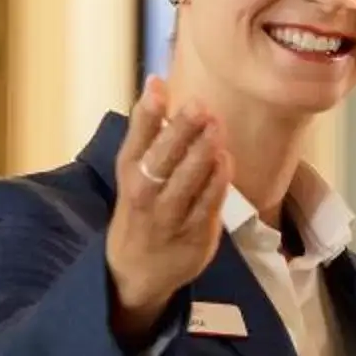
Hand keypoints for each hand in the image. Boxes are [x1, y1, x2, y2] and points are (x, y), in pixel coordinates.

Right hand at [105, 76, 232, 342]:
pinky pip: (207, 204)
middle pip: (163, 158)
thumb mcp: (135, 172)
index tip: (157, 84)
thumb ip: (149, 135)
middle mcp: (144, 194)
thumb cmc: (141, 210)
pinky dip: (217, 182)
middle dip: (181, 130)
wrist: (136, 272)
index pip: (136, 139)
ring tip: (216, 126)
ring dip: (203, 152)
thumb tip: (161, 85)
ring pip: (186, 181)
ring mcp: (169, 216)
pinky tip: (226, 159)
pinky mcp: (193, 234)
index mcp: (129, 173)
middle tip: (200, 104)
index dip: (147, 112)